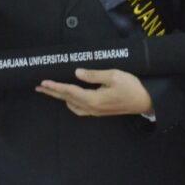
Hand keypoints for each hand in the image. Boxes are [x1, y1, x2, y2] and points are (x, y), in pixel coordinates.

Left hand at [36, 68, 152, 116]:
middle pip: (67, 99)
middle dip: (52, 93)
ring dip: (60, 97)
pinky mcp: (99, 112)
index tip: (43, 82)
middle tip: (39, 87)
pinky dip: (70, 103)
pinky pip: (79, 109)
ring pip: (72, 105)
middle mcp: (91, 108)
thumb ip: (94, 75)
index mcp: (93, 99)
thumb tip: (77, 73)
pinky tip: (69, 99)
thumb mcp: (114, 76)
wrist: (145, 101)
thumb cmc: (131, 87)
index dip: (55, 86)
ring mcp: (95, 111)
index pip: (70, 91)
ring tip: (50, 91)